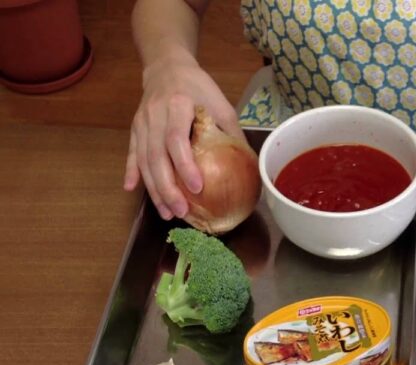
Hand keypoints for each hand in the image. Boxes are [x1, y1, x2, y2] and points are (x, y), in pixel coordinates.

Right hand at [124, 53, 244, 219]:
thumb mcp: (220, 104)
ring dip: (154, 189)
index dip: (185, 165)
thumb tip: (249, 165)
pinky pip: (132, 153)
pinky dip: (131, 172)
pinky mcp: (134, 128)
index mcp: (178, 105)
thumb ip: (230, 132)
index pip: (177, 139)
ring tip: (166, 212)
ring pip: (143, 160)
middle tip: (180, 211)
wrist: (167, 66)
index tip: (197, 187)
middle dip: (167, 187)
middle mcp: (155, 115)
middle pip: (156, 156)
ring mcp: (142, 122)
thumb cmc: (198, 87)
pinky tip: (132, 190)